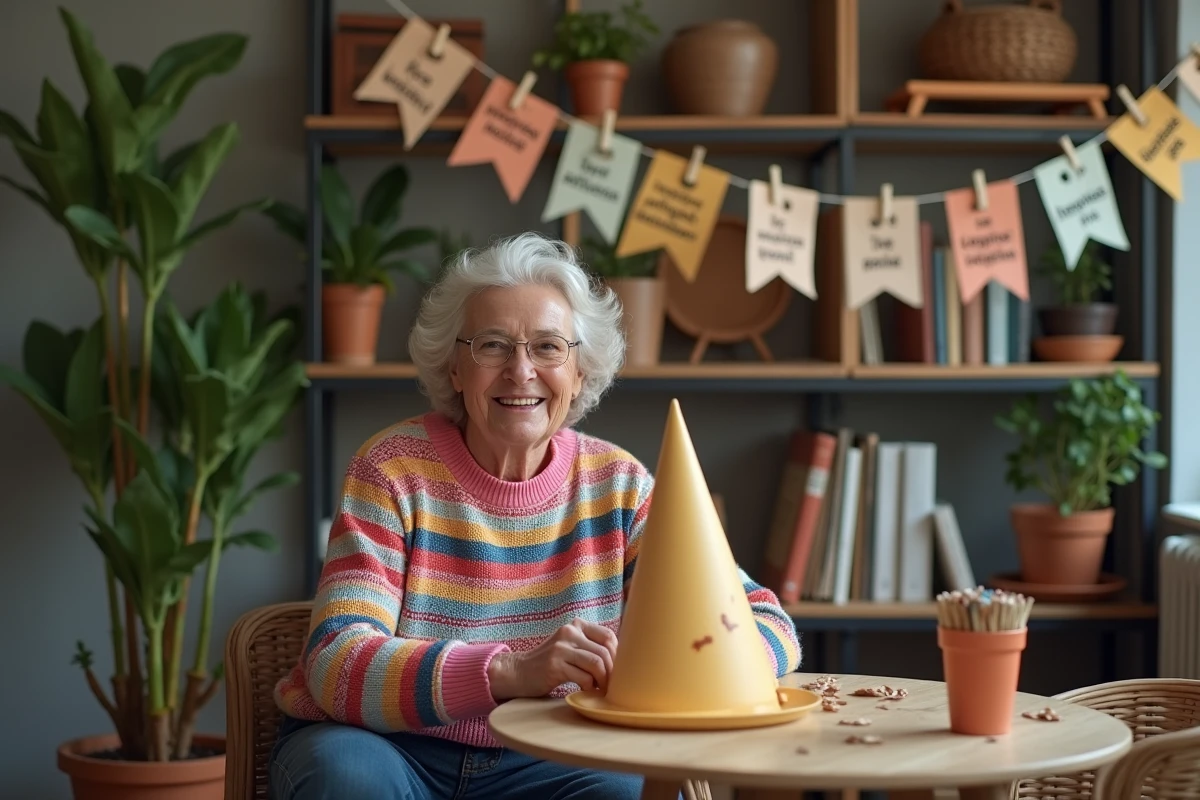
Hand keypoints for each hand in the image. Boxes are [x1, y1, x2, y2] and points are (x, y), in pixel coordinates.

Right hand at [488, 618, 617, 700]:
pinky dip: (589, 687)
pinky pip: (583, 677)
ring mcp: (561, 648)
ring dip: (603, 681)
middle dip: (612, 672)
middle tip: (611, 685)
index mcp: (576, 625)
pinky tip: (586, 691)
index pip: (608, 636)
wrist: (518, 671)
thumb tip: (621, 661)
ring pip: (596, 664)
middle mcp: (569, 632)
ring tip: (601, 689)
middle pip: (604, 652)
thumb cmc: (550, 662)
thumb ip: (590, 647)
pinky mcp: (555, 665)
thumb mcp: (570, 647)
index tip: (616, 670)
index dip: (618, 655)